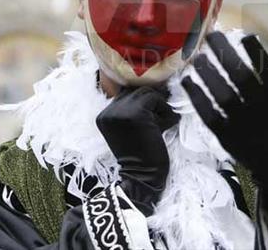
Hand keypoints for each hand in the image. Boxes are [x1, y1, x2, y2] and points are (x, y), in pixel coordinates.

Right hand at [95, 86, 178, 215]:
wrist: (142, 178)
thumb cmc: (141, 156)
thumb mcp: (130, 130)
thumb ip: (131, 111)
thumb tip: (153, 90)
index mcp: (103, 116)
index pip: (125, 94)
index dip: (142, 102)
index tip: (152, 117)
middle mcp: (109, 111)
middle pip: (136, 90)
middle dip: (152, 102)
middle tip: (159, 121)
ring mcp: (120, 111)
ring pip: (146, 92)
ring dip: (159, 106)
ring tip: (161, 125)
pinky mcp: (136, 113)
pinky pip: (155, 99)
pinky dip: (164, 111)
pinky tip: (164, 127)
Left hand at [181, 29, 267, 188]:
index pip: (267, 69)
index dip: (255, 51)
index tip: (243, 34)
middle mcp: (261, 108)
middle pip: (239, 77)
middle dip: (224, 54)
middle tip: (211, 35)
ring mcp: (242, 122)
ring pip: (221, 95)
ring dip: (207, 74)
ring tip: (197, 57)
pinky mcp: (226, 135)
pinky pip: (208, 114)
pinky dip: (196, 97)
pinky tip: (187, 80)